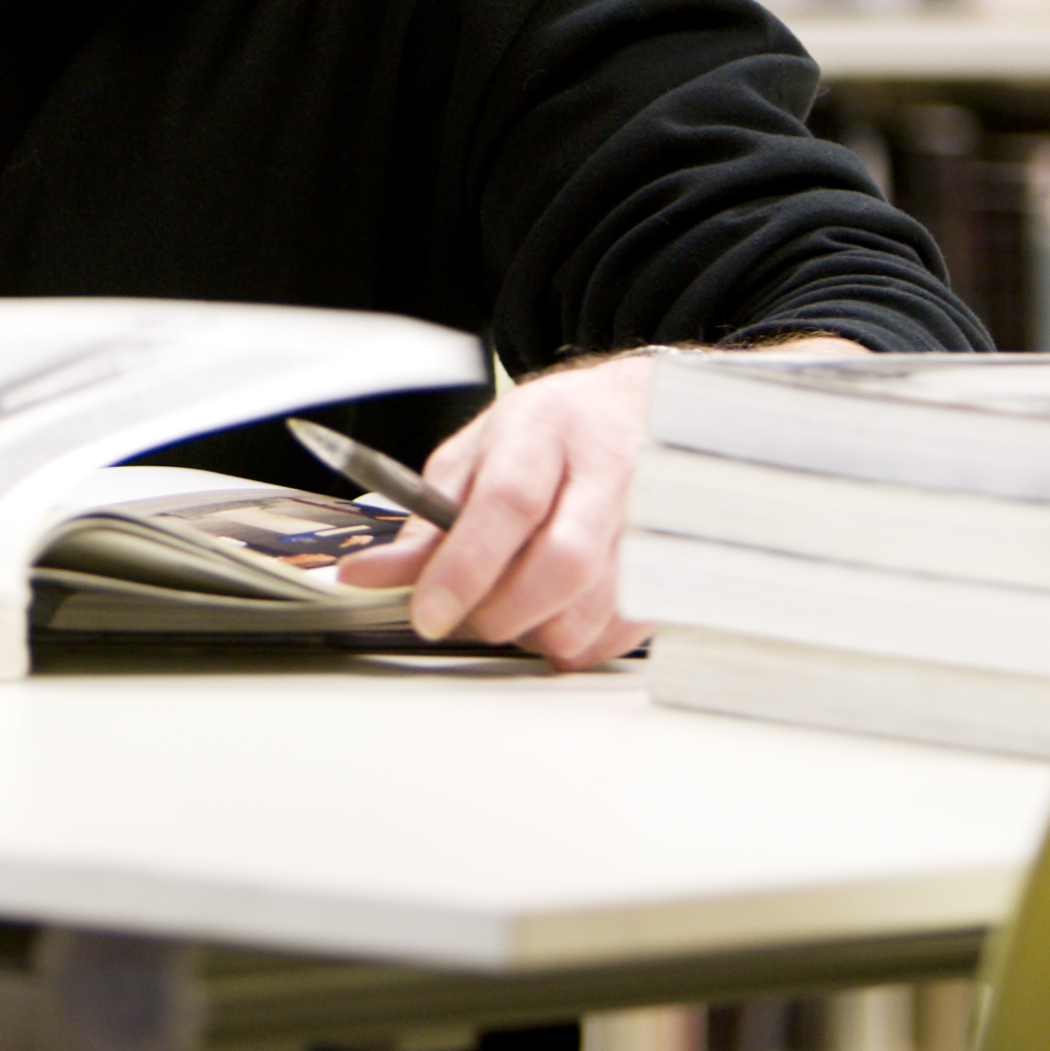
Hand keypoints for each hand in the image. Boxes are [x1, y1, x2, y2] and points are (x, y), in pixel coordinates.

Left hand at [337, 334, 870, 668]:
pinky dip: (581, 640)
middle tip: (472, 615)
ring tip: (519, 607)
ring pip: (597, 608)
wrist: (646, 409)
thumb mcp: (478, 452)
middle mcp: (610, 469)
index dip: (464, 568)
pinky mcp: (681, 565)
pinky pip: (624, 631)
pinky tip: (562, 612)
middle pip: (562, 564)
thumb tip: (368, 574)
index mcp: (546, 429)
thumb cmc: (554, 433)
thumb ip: (426, 517)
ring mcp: (657, 518)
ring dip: (541, 630)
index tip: (429, 613)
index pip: (508, 504)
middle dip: (503, 611)